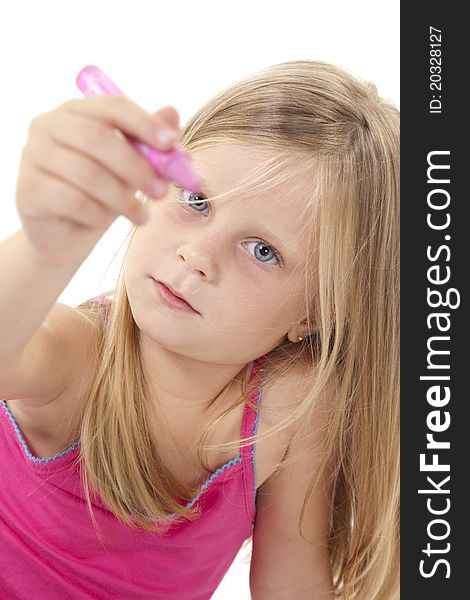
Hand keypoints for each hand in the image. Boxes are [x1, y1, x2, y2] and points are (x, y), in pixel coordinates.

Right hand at [15, 95, 180, 266]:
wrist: (65, 235)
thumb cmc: (100, 196)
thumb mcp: (130, 171)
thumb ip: (150, 146)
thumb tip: (173, 114)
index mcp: (75, 111)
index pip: (111, 106)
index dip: (144, 123)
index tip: (171, 143)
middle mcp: (48, 126)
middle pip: (98, 138)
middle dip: (137, 167)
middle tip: (162, 192)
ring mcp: (33, 156)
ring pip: (88, 173)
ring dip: (123, 199)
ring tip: (142, 217)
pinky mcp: (28, 189)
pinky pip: (73, 200)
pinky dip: (98, 214)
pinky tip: (106, 222)